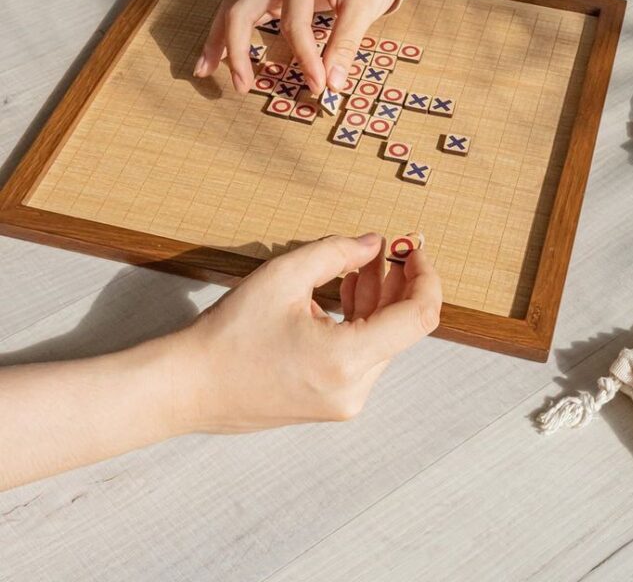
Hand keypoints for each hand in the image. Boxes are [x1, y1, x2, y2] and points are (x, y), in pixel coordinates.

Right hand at [169, 233, 441, 433]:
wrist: (190, 386)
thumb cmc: (229, 335)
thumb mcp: (284, 276)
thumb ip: (337, 253)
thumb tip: (374, 244)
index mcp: (347, 360)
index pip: (418, 317)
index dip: (426, 276)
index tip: (415, 248)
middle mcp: (353, 389)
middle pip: (400, 328)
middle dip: (396, 283)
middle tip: (385, 248)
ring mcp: (343, 402)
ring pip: (382, 342)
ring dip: (377, 301)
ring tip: (360, 265)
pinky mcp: (330, 404)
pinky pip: (361, 357)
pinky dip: (360, 323)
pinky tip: (344, 294)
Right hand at [194, 0, 403, 94]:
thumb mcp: (366, 7)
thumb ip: (346, 45)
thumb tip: (332, 84)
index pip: (293, 23)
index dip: (304, 58)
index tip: (318, 85)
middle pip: (241, 9)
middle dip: (236, 49)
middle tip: (242, 85)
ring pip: (232, 9)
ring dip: (218, 41)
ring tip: (205, 72)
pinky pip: (242, 13)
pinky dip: (228, 35)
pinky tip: (218, 58)